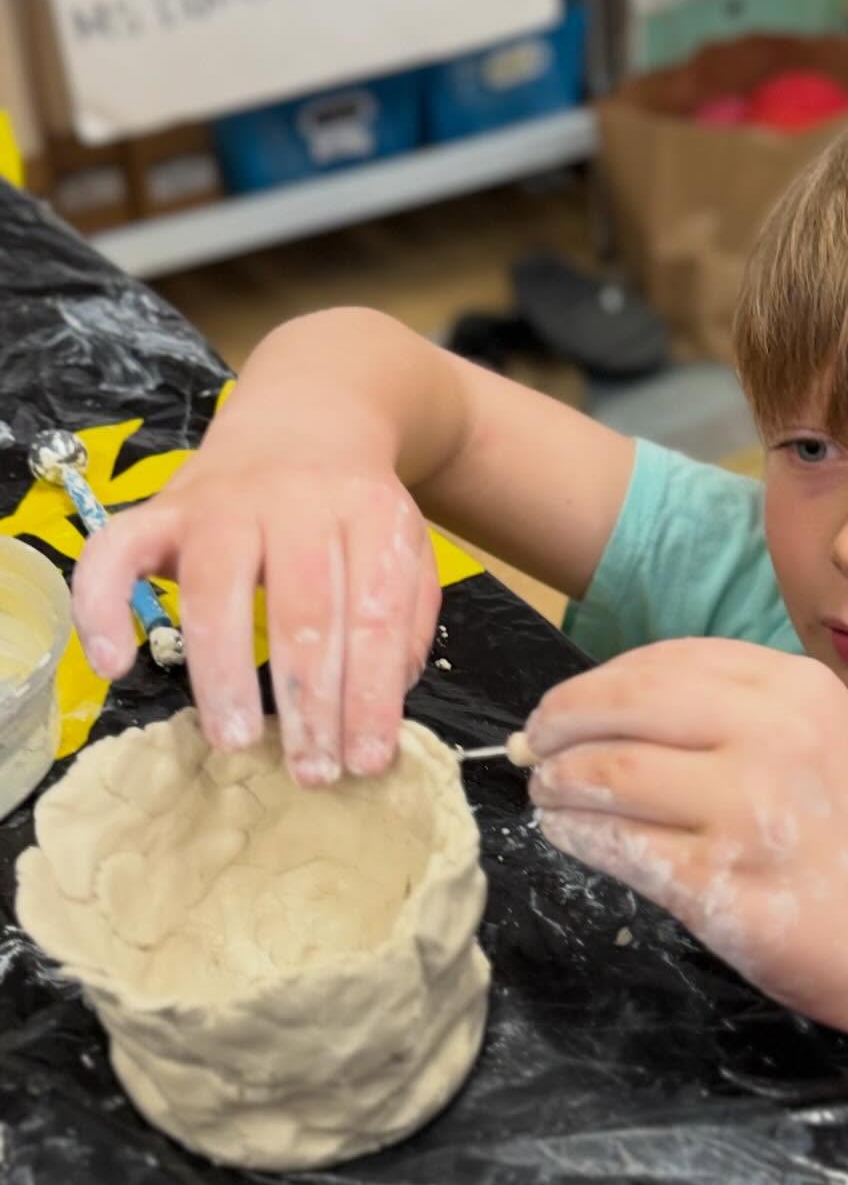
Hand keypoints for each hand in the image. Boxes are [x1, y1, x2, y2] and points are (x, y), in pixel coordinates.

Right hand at [72, 432, 437, 784]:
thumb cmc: (356, 505)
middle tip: (310, 772)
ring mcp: (221, 501)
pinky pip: (115, 550)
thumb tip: (387, 697)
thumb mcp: (405, 547)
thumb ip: (406, 619)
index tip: (367, 761)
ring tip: (234, 740)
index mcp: (369, 512)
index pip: (373, 613)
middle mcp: (294, 501)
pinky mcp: (161, 505)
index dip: (371, 693)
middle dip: (308, 700)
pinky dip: (103, 605)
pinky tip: (115, 664)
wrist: (310, 412)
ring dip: (224, 672)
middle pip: (300, 607)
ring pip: (215, 587)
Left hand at [527, 639, 847, 1025]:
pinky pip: (616, 845)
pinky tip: (565, 833)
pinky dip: (574, 835)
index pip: (664, 662)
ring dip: (558, 783)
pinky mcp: (717, 881)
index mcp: (793, 688)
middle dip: (561, 724)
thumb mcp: (818, 737)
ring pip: (607, 776)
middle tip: (536, 745)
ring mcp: (744, 809)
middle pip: (623, 706)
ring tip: (547, 792)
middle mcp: (770, 735)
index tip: (567, 704)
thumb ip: (731, 712)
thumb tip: (604, 709)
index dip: (598, 681)